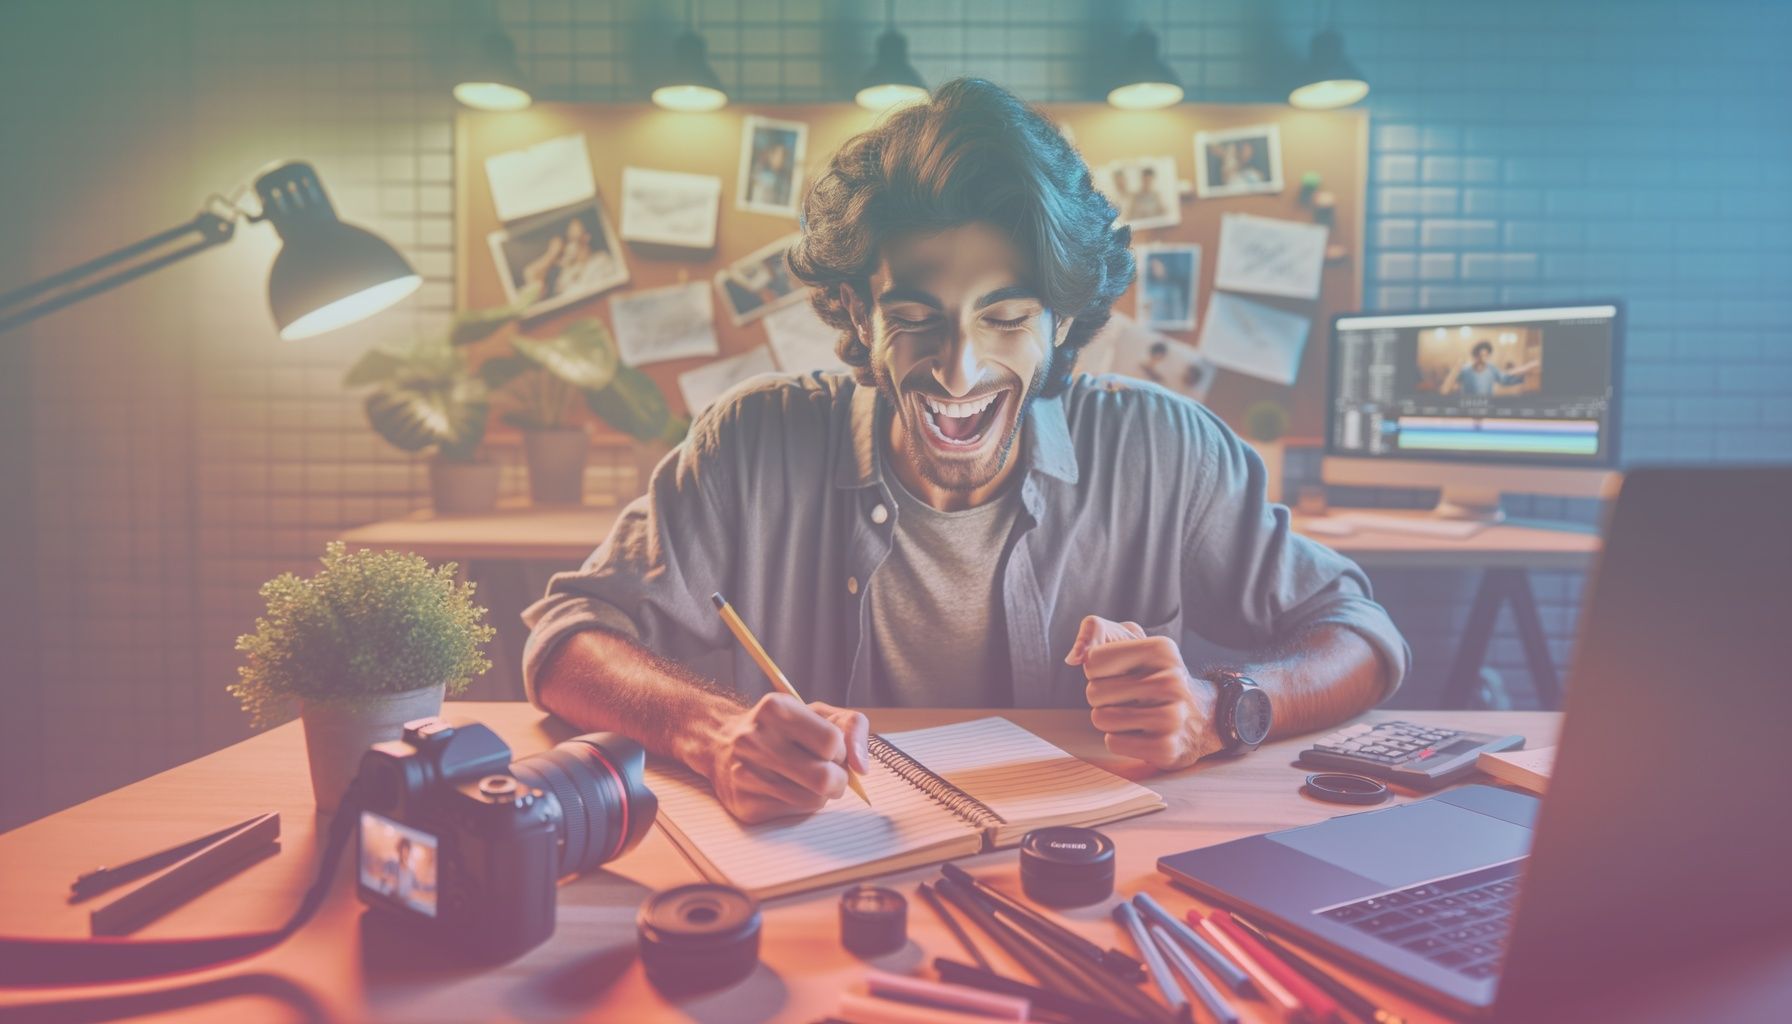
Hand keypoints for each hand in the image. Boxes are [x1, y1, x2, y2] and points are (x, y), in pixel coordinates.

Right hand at [705, 694, 869, 823]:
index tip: (832, 751)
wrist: (721, 745)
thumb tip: (862, 767)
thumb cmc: (780, 729)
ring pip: (813, 800)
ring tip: (808, 780)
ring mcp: (746, 775)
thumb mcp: (816, 713)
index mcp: (776, 709)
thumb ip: (851, 727)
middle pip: (824, 778)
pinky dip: (801, 805)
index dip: (841, 751)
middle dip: (839, 780)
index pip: (832, 741)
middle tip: (831, 774)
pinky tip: (787, 789)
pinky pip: (794, 814)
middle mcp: (755, 740)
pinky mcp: (744, 806)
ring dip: (822, 794)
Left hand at [1066, 615, 1223, 770]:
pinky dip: (1119, 740)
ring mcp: (1173, 717)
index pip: (1093, 661)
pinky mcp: (1167, 748)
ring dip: (1108, 719)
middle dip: (1101, 697)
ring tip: (1134, 714)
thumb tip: (1074, 657)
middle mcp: (1172, 681)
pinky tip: (1141, 733)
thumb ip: (1094, 630)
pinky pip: (1113, 743)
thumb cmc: (1148, 673)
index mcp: (1161, 649)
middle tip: (1128, 696)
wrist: (1199, 716)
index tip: (1121, 671)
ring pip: (1100, 719)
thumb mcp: (1127, 639)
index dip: (1097, 669)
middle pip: (1093, 692)